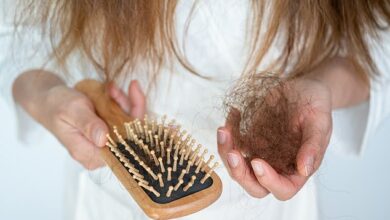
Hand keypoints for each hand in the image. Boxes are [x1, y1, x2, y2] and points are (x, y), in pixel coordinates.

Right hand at [36, 80, 145, 169]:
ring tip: (110, 87)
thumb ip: (88, 124)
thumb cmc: (56, 105)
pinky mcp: (109, 132)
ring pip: (130, 124)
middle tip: (114, 89)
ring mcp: (106, 143)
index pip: (123, 145)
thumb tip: (103, 139)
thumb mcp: (72, 110)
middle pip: (131, 134)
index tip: (132, 98)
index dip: (133, 123)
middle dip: (128, 107)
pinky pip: (124, 118)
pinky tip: (111, 91)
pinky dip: (121, 103)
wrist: (48, 100)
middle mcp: (100, 153)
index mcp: (88, 154)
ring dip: (124, 102)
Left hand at [217, 78, 331, 199]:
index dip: (268, 181)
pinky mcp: (249, 140)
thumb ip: (313, 146)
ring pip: (237, 166)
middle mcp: (276, 167)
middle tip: (231, 153)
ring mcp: (260, 154)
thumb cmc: (316, 106)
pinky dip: (227, 133)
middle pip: (254, 185)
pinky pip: (232, 144)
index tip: (257, 162)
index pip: (283, 189)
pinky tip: (234, 113)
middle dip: (239, 173)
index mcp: (297, 170)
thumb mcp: (320, 122)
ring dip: (226, 151)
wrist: (303, 89)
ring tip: (224, 130)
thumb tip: (305, 170)